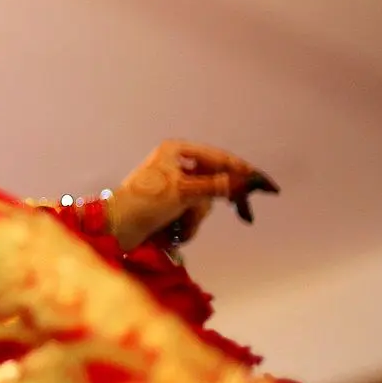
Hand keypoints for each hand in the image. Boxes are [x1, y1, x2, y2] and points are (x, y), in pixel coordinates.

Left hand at [106, 139, 277, 250]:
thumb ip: (216, 186)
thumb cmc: (144, 202)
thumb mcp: (183, 192)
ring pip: (205, 202)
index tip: (266, 185)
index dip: (244, 171)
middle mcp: (177, 164)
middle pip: (216, 181)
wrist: (116, 228)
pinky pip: (193, 214)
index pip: (219, 158)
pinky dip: (188, 225)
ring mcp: (175, 185)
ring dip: (195, 218)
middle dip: (216, 201)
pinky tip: (174, 232)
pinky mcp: (171, 205)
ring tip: (179, 226)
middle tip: (246, 216)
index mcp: (177, 150)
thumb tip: (243, 182)